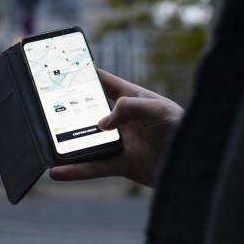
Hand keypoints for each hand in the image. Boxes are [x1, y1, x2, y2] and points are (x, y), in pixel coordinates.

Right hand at [48, 70, 182, 186]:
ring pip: (87, 142)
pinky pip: (93, 167)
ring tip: (46, 144)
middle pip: (90, 113)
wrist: (196, 164)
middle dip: (70, 110)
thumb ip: (128, 108)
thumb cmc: (183, 128)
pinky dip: (75, 171)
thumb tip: (102, 123)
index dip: (88, 76)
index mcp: (134, 99)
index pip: (106, 83)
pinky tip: (58, 172)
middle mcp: (124, 120)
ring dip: (67, 144)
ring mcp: (121, 143)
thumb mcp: (158, 109)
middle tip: (46, 108)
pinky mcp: (120, 165)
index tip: (66, 71)